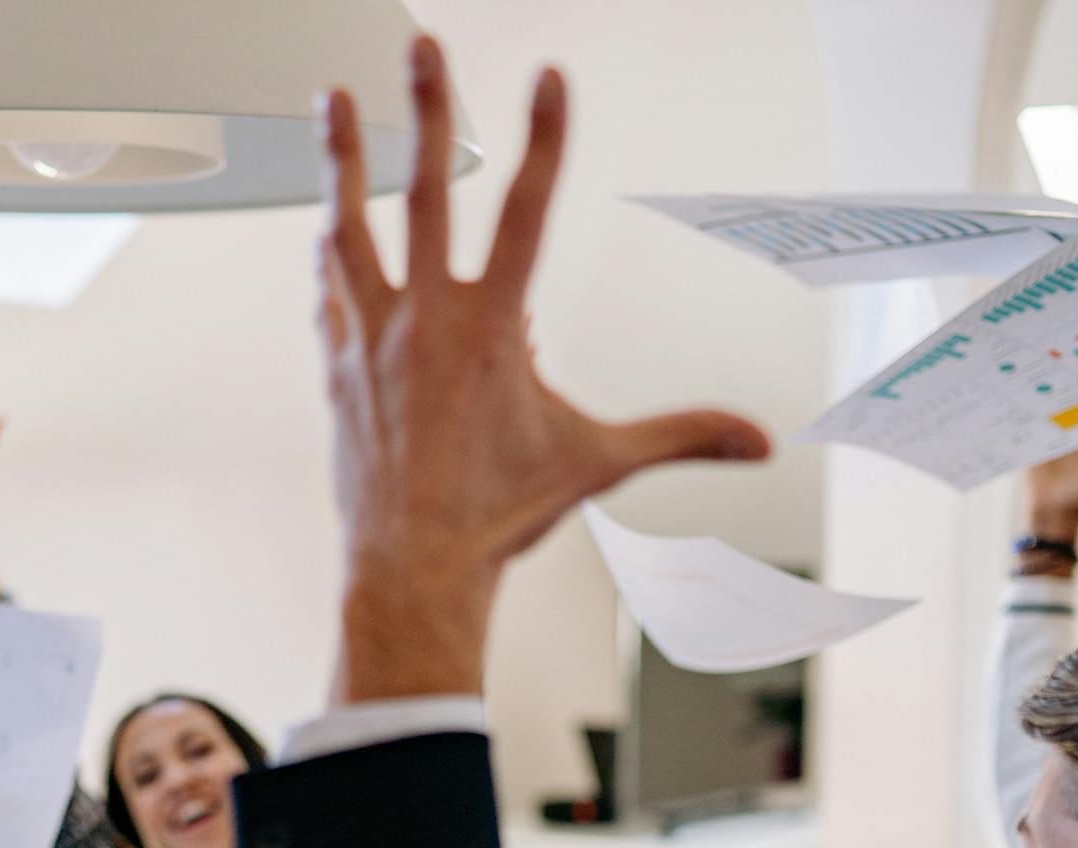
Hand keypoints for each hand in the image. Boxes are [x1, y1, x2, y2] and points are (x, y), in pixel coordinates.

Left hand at [317, 39, 768, 702]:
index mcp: (490, 330)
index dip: (543, 138)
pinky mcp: (338, 364)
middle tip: (423, 47)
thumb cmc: (496, 517)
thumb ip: (680, 435)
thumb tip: (753, 441)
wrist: (413, 566)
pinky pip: (330, 289)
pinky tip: (324, 224)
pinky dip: (330, 252)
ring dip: (343, 157)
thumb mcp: (597, 463)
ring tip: (335, 98)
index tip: (546, 79)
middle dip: (425, 109)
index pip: (525, 210)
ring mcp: (371, 339)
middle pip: (424, 191)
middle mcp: (425, 321)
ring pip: (351, 225)